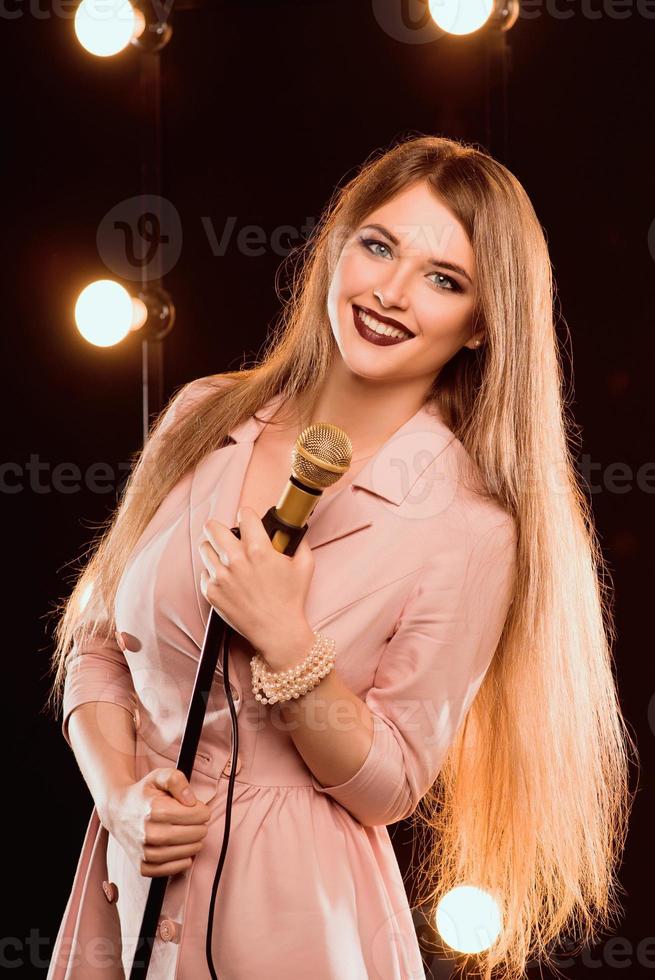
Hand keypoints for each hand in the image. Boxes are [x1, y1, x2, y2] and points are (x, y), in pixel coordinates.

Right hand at [104, 768, 210, 878]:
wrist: (117, 811)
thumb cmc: (143, 794)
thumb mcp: (159, 777)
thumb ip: (177, 780)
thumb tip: (191, 800)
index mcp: (156, 809)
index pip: (197, 815)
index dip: (203, 810)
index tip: (198, 808)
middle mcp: (149, 833)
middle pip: (195, 834)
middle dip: (201, 826)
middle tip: (196, 821)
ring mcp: (145, 852)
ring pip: (186, 852)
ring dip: (195, 843)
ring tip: (190, 834)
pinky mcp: (142, 866)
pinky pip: (171, 869)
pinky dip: (182, 862)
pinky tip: (182, 850)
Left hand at [198, 506, 314, 656]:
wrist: (278, 632)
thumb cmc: (292, 599)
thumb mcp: (305, 565)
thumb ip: (299, 541)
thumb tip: (292, 529)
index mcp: (258, 549)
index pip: (244, 515)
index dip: (248, 516)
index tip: (249, 522)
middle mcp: (235, 560)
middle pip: (213, 527)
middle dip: (221, 528)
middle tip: (228, 534)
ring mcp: (220, 576)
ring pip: (204, 547)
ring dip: (214, 549)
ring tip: (226, 557)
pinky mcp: (211, 592)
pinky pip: (204, 572)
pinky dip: (213, 572)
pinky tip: (227, 579)